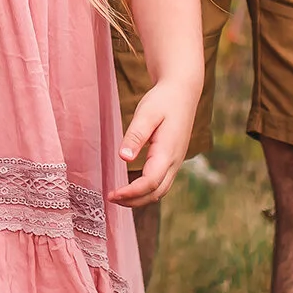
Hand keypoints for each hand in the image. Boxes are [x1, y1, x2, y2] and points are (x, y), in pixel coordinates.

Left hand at [109, 78, 199, 205]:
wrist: (182, 91)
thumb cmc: (163, 100)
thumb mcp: (146, 113)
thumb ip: (136, 136)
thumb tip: (124, 158)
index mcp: (168, 152)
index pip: (150, 183)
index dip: (131, 193)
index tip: (112, 194)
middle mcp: (174, 162)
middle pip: (155, 193)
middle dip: (133, 201)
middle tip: (110, 198)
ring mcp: (175, 162)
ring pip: (159, 191)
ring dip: (140, 198)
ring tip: (118, 196)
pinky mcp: (172, 160)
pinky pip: (161, 183)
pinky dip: (146, 191)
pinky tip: (131, 187)